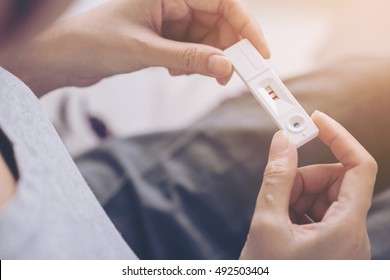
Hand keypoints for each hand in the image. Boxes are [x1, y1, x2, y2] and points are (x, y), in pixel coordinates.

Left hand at [7, 0, 268, 95]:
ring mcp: (169, 20)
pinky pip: (192, 49)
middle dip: (229, 48)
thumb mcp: (145, 50)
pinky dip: (192, 63)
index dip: (246, 26)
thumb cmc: (95, 41)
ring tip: (194, 73)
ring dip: (208, 58)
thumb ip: (188, 59)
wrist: (66, 57)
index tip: (259, 51)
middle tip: (234, 73)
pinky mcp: (164, 37)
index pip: (221, 2)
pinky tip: (176, 71)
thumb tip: (226, 67)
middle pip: (218, 21)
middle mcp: (172, 1)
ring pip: (206, 38)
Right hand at [240, 111, 376, 258]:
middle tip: (277, 193)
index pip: (360, 166)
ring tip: (275, 217)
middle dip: (303, 179)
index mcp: (347, 228)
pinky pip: (318, 212)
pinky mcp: (331, 244)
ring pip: (323, 197)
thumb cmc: (272, 276)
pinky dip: (297, 210)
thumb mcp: (267, 225)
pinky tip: (280, 225)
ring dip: (296, 196)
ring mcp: (343, 240)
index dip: (340, 137)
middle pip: (334, 182)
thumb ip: (276, 178)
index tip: (315, 121)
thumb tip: (282, 142)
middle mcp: (352, 233)